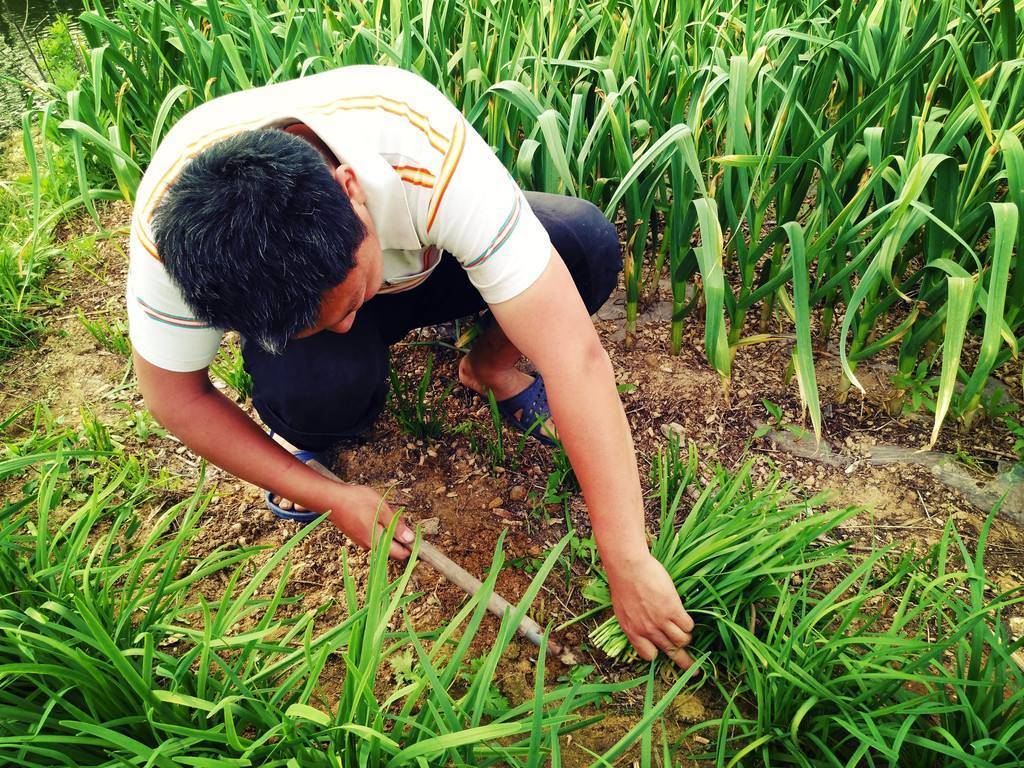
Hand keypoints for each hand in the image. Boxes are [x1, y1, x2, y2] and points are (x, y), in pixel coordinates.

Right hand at [323, 483, 415, 559]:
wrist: (331, 499)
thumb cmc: (356, 501)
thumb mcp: (381, 509)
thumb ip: (397, 526)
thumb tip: (410, 539)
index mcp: (377, 542)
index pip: (400, 554)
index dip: (410, 545)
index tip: (413, 531)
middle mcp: (370, 546)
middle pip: (392, 546)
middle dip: (398, 533)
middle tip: (394, 514)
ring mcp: (362, 541)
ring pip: (383, 539)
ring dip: (388, 527)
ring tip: (381, 510)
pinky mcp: (357, 536)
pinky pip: (374, 535)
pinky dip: (378, 525)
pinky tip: (372, 512)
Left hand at [606, 552, 694, 667]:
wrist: (627, 567)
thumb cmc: (623, 582)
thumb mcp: (623, 608)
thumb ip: (634, 621)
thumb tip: (644, 626)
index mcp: (632, 631)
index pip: (648, 655)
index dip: (657, 652)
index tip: (662, 650)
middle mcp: (647, 631)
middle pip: (670, 652)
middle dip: (684, 663)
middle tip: (694, 670)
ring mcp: (660, 621)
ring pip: (681, 640)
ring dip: (686, 638)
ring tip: (687, 632)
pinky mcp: (673, 610)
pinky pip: (688, 625)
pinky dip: (689, 624)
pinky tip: (686, 617)